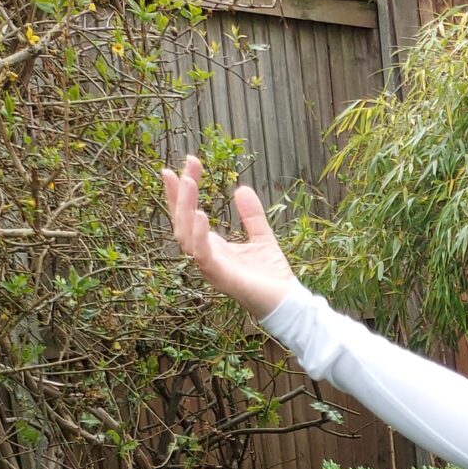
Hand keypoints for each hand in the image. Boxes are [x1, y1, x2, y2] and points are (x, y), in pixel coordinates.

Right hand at [159, 153, 295, 321]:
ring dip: (185, 209)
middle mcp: (206, 256)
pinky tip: (201, 215)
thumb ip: (251, 215)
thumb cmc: (272, 276)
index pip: (188, 216)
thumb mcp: (262, 237)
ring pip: (186, 237)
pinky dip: (200, 236)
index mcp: (211, 247)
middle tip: (185, 167)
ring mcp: (211, 267)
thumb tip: (241, 188)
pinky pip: (203, 256)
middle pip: (182, 222)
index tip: (181, 165)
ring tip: (189, 183)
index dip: (180, 193)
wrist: (288, 303)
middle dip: (180, 194)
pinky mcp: (222, 278)